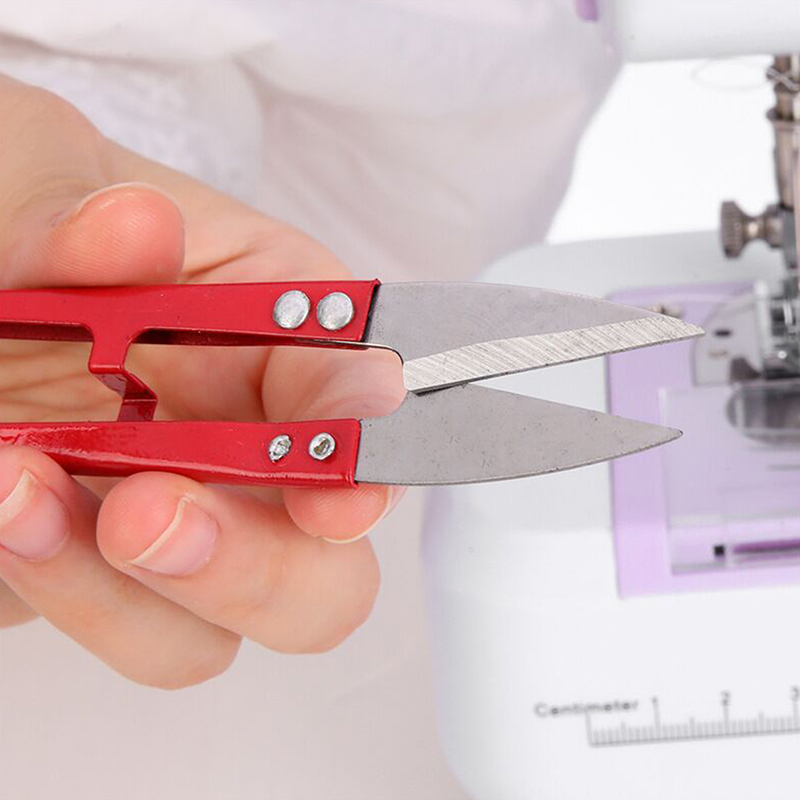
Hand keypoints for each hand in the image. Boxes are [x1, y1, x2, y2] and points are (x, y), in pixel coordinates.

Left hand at [0, 76, 404, 686]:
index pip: (351, 397)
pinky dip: (54, 587)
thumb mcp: (35, 167)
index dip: (357, 440)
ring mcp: (162, 520)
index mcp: (267, 333)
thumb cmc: (22, 204)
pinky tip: (4, 511)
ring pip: (206, 634)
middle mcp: (236, 444)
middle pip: (318, 573)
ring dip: (127, 591)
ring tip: (22, 491)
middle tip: (155, 514)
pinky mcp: (81, 573)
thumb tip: (138, 230)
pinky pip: (99, 622)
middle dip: (256, 567)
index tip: (337, 478)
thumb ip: (71, 207)